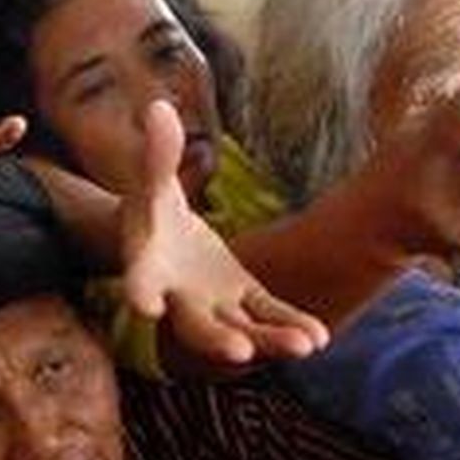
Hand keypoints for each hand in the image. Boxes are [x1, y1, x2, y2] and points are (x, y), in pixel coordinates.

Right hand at [122, 101, 329, 371]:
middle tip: (237, 352)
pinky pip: (267, 316)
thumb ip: (156, 152)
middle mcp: (179, 297)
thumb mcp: (151, 179)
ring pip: (241, 329)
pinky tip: (319, 338)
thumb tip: (156, 107)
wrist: (163, 237)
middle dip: (215, 338)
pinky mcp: (243, 300)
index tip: (143, 307)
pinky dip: (290, 325)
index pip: (140, 279)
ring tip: (305, 346)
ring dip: (270, 340)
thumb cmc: (150, 206)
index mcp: (148, 265)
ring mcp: (214, 305)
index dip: (140, 292)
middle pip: (194, 324)